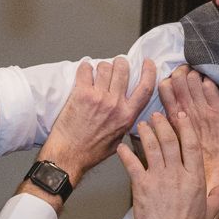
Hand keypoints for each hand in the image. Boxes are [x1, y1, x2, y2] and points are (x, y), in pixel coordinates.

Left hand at [39, 58, 157, 181]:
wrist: (69, 154)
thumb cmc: (90, 151)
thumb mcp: (119, 139)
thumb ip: (125, 123)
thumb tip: (128, 111)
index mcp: (127, 116)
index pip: (145, 88)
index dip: (149, 71)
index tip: (147, 63)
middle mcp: (115, 104)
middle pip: (124, 69)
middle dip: (120, 63)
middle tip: (116, 65)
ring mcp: (99, 98)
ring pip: (105, 67)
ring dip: (101, 67)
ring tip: (97, 73)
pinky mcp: (82, 94)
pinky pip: (86, 70)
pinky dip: (85, 68)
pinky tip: (84, 73)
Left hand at [118, 112, 216, 218]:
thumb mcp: (210, 212)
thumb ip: (217, 195)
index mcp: (195, 178)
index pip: (191, 144)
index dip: (186, 126)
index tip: (181, 115)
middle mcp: (177, 174)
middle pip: (170, 140)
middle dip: (163, 123)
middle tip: (157, 115)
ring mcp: (158, 179)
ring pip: (152, 147)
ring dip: (146, 133)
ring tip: (142, 125)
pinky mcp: (141, 187)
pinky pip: (132, 164)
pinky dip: (126, 153)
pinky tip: (122, 146)